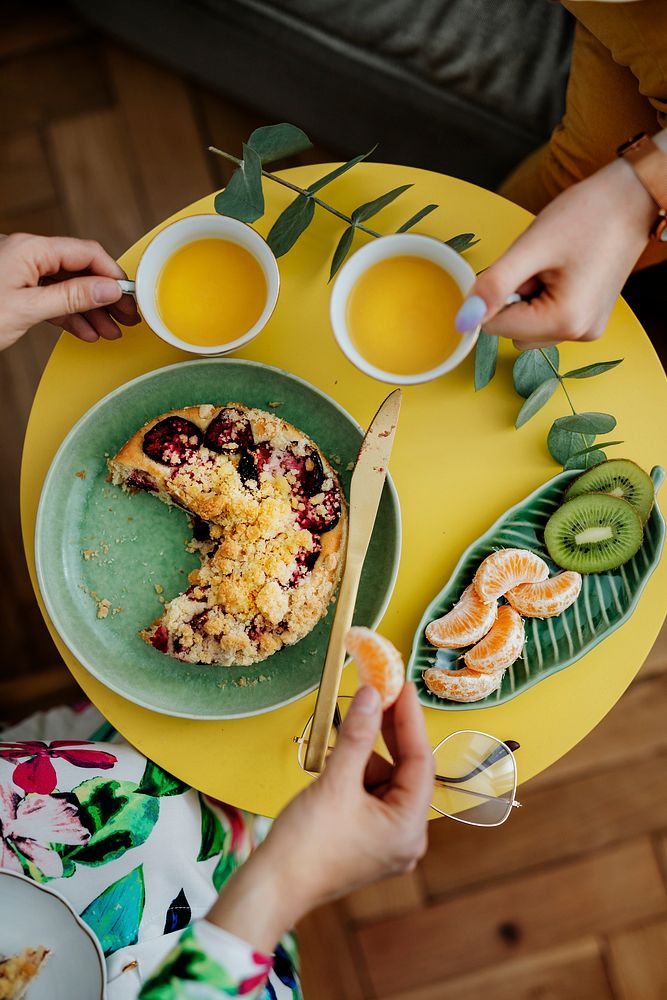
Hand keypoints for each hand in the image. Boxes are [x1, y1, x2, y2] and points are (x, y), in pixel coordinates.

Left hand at [0, 232, 139, 349]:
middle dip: (104, 296)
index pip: (86, 254)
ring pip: (67, 287)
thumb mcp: (28, 308)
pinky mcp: (15, 289)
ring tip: (109, 331)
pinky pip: (51, 298)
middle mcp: (26, 254)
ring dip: (90, 310)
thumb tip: (107, 290)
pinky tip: (86, 330)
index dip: (112, 275)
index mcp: (30, 249)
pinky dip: (69, 314)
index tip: (129, 296)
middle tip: (125, 317)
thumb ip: (71, 297)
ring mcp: (20, 271)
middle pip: (79, 271)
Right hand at [208, 683, 433, 951]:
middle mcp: (407, 839)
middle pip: (406, 773)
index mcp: (409, 829)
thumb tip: (372, 695)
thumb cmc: (306, 844)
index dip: (411, 720)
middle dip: (388, 736)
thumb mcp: (335, 782)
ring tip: (343, 740)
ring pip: (386, 783)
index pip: (421, 762)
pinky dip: (357, 775)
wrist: (271, 887)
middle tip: (378, 696)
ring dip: (367, 756)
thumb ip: (358, 735)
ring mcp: (387, 843)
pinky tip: (338, 763)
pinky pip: (371, 797)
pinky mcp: (367, 842)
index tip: (403, 687)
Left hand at [454, 151, 659, 348]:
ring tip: (552, 267)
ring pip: (527, 327)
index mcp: (565, 321)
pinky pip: (546, 319)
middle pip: (511, 330)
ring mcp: (586, 329)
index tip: (519, 266)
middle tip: (539, 264)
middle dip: (513, 297)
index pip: (494, 326)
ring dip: (527, 298)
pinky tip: (562, 273)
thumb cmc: (587, 215)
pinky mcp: (587, 319)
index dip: (494, 294)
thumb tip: (462, 321)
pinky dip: (543, 298)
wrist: (631, 198)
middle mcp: (579, 333)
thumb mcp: (531, 247)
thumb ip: (493, 286)